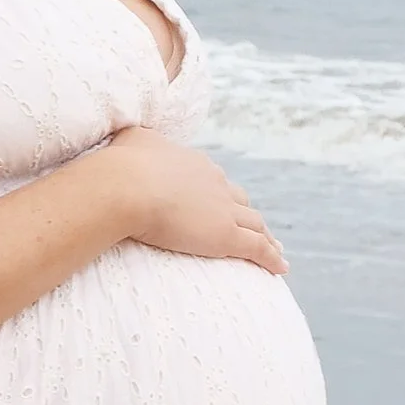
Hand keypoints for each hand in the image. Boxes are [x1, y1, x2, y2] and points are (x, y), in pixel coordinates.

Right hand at [111, 133, 286, 273]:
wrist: (127, 186)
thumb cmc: (123, 164)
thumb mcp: (133, 140)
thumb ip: (141, 140)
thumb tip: (140, 137)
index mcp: (194, 163)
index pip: (213, 181)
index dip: (219, 193)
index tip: (221, 202)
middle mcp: (215, 183)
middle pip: (239, 200)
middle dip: (247, 213)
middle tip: (256, 226)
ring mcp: (224, 209)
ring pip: (255, 223)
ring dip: (266, 236)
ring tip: (275, 247)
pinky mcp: (226, 235)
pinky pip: (256, 247)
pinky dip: (271, 257)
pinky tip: (280, 268)